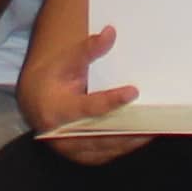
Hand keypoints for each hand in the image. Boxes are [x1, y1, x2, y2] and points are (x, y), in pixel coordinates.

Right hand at [22, 24, 146, 163]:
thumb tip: (110, 33)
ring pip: (108, 147)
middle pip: (103, 133)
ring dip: (132, 138)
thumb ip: (88, 50)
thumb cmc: (53, 79)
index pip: (89, 108)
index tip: (133, 91)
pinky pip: (109, 154)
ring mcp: (73, 150)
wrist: (35, 103)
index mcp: (57, 110)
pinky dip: (126, 145)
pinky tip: (144, 134)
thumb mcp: (66, 61)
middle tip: (155, 115)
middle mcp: (64, 136)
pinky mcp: (83, 157)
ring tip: (155, 125)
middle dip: (129, 125)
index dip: (112, 101)